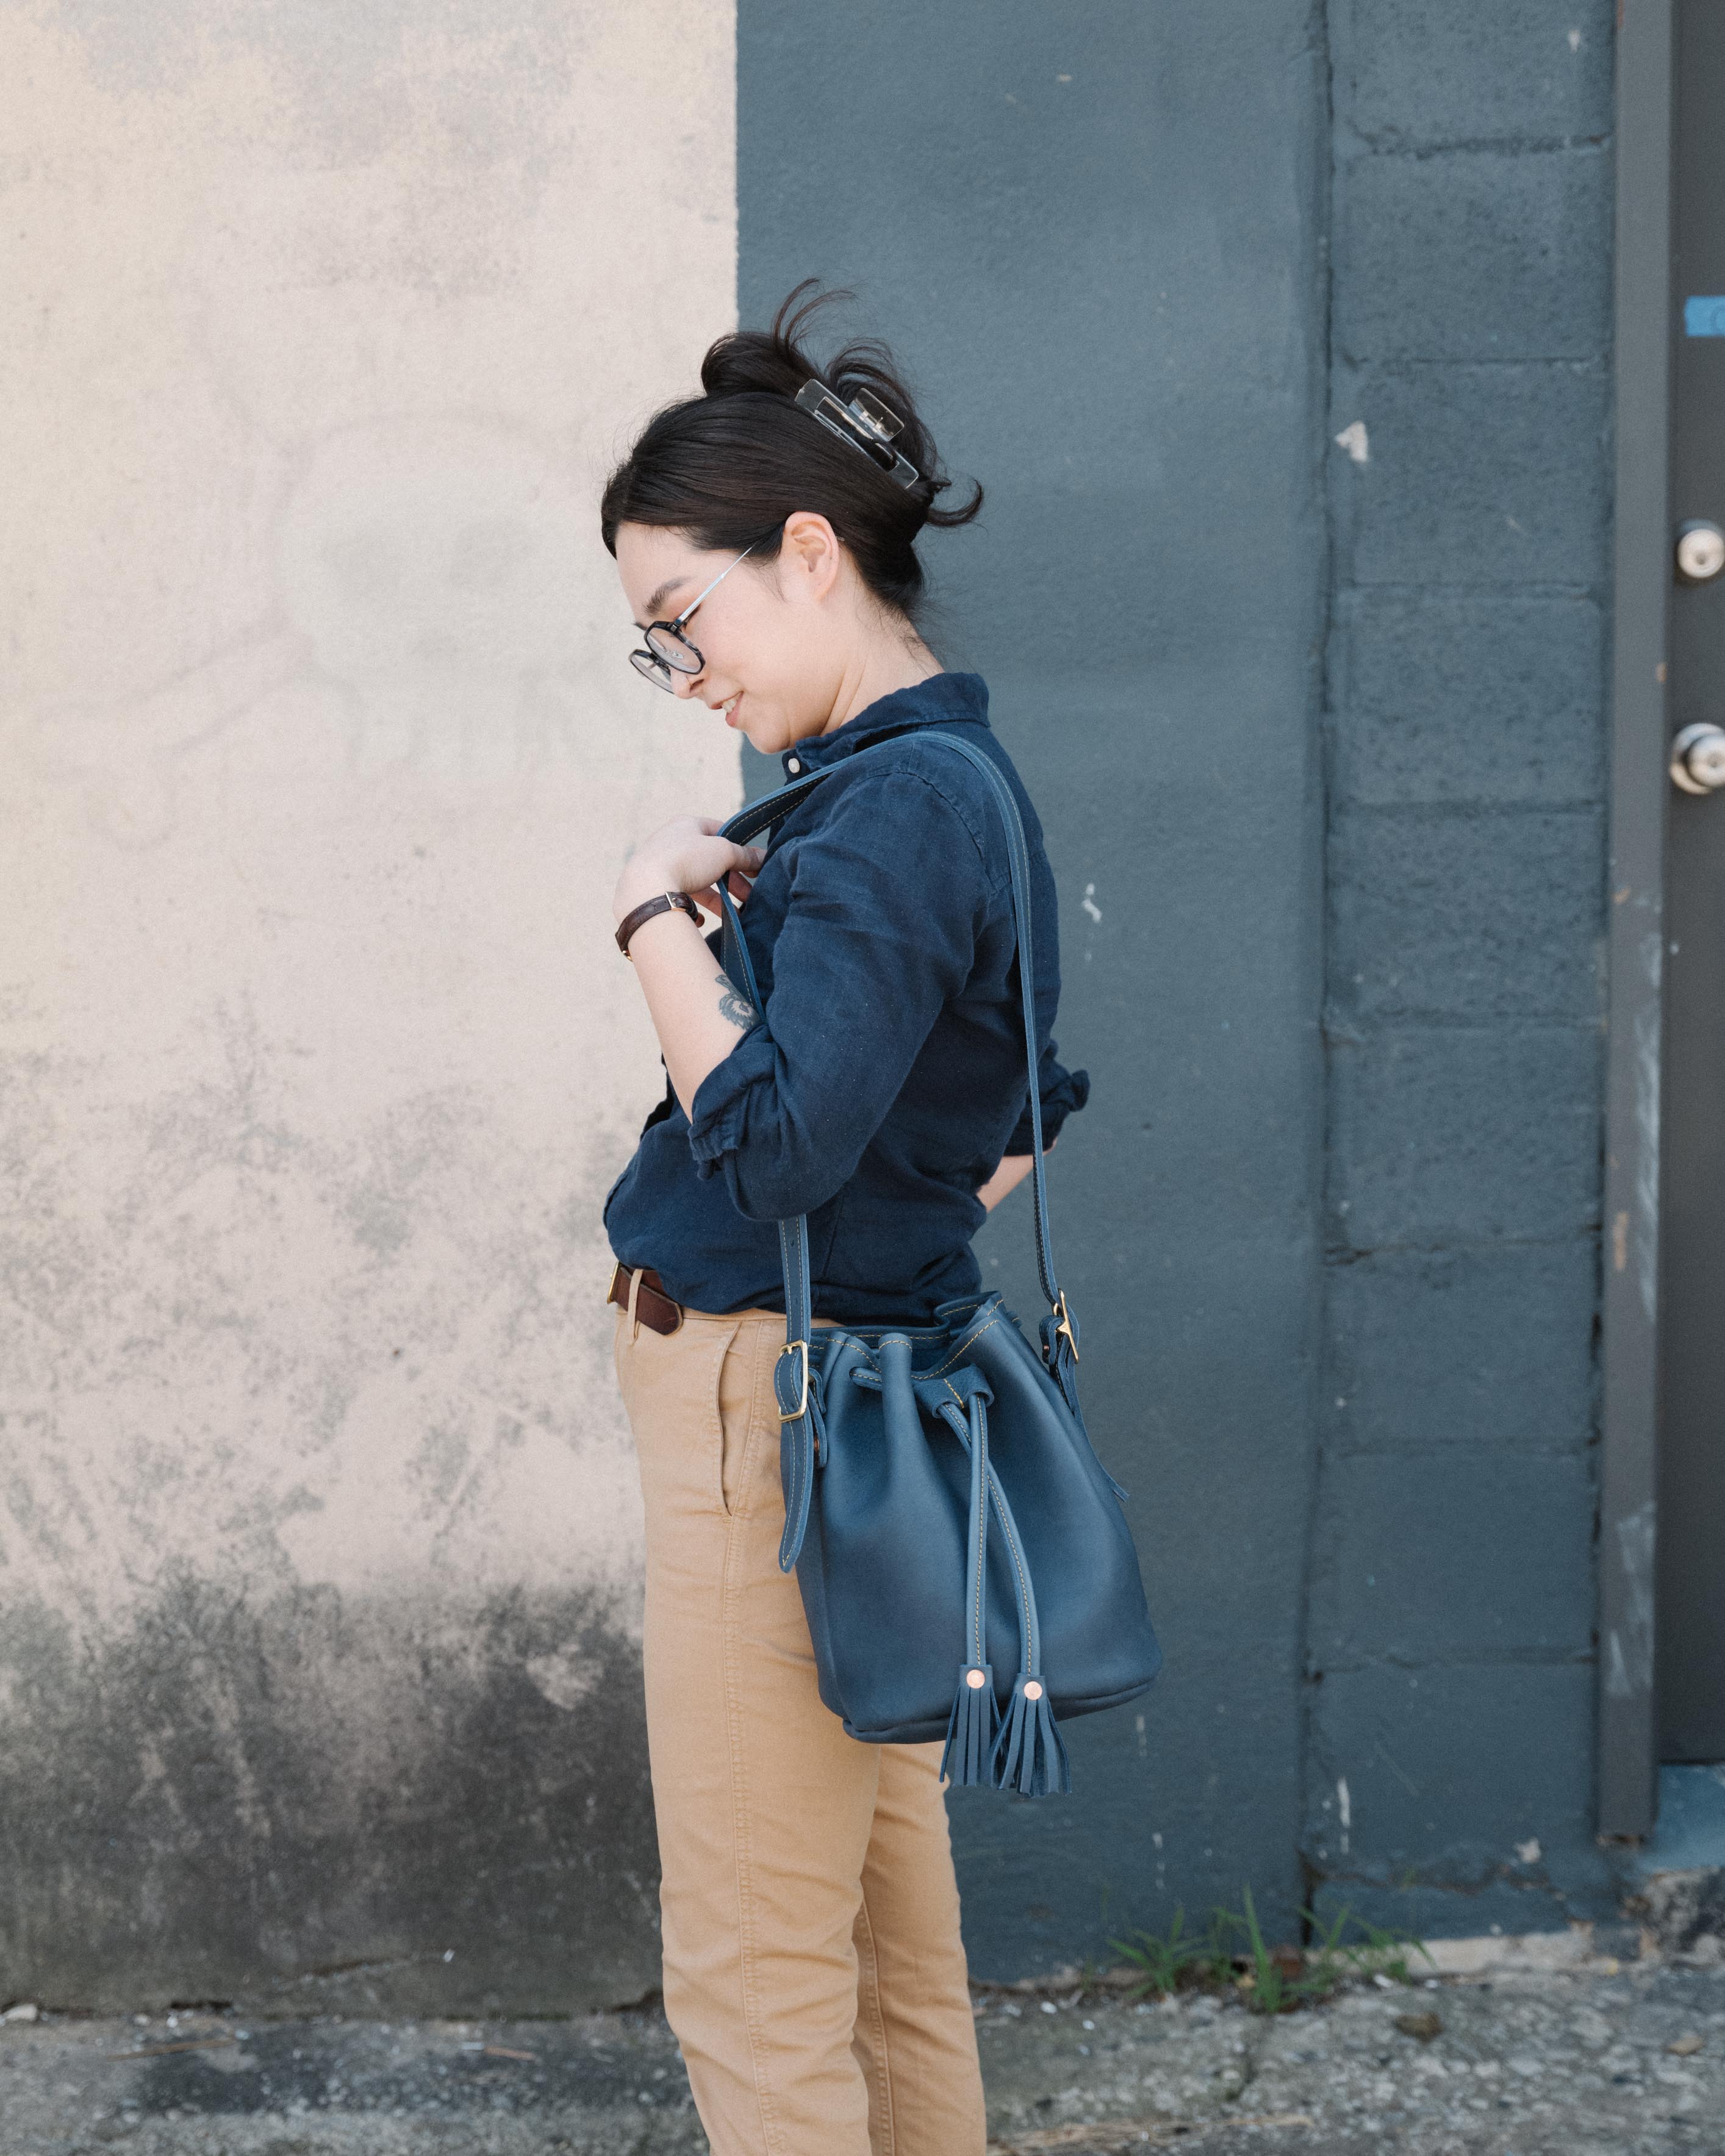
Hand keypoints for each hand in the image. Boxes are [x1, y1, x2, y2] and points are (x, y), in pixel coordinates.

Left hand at [614, 815, 764, 925]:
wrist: (646, 889)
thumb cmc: (686, 861)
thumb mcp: (724, 852)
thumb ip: (745, 854)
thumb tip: (764, 857)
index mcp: (686, 825)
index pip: (719, 830)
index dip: (739, 846)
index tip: (753, 865)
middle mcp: (671, 842)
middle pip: (710, 860)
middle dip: (732, 879)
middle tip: (749, 896)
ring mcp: (661, 866)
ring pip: (697, 882)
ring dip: (717, 898)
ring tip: (736, 914)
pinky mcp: (654, 888)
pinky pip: (680, 897)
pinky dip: (694, 908)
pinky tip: (702, 919)